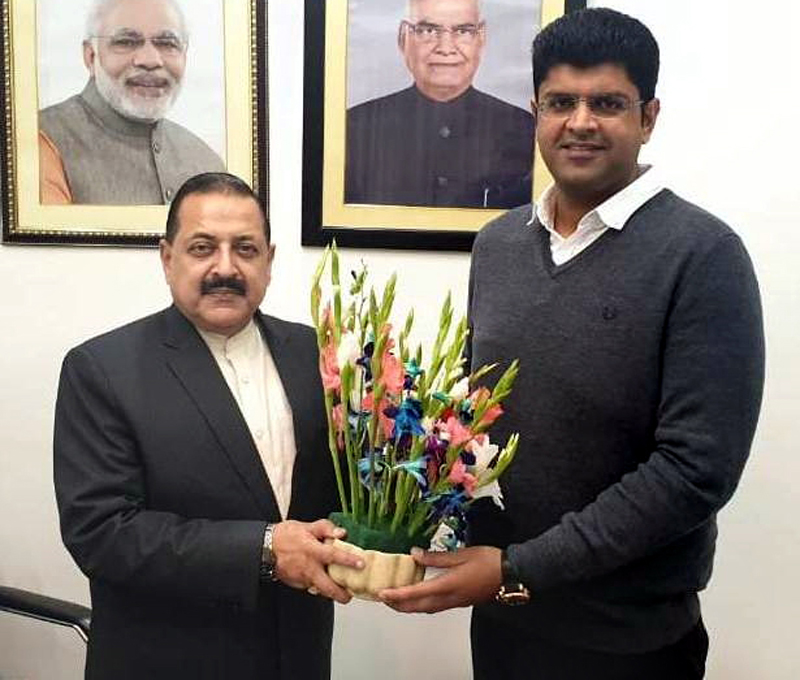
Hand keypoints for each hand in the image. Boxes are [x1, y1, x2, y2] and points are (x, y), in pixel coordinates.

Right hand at [272, 519, 363, 603]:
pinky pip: (311, 586)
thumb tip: (341, 533)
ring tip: (340, 590)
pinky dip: (319, 586)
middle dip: (340, 595)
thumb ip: (325, 528)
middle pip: (327, 588)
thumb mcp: (306, 526)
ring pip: (320, 590)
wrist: (264, 548)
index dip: (348, 560)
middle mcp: (309, 568)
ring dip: (331, 592)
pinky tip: (323, 580)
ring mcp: (302, 578)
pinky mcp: (297, 584)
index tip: (361, 564)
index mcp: (312, 551)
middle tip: (350, 595)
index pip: (333, 556)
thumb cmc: (285, 536)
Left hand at [379, 546, 501, 612]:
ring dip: (408, 606)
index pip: (417, 593)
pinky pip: (434, 607)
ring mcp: (454, 602)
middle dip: (398, 605)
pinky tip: (417, 596)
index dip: (398, 594)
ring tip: (395, 599)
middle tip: (382, 598)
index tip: (382, 593)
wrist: (511, 574)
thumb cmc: (488, 561)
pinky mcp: (459, 602)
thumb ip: (436, 557)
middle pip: (418, 607)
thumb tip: (414, 554)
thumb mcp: (461, 554)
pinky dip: (421, 603)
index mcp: (448, 585)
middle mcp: (449, 598)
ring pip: (426, 609)